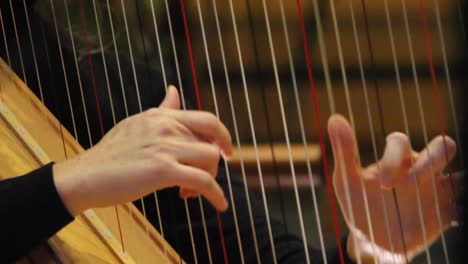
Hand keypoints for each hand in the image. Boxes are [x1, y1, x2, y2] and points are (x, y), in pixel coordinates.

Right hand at [53, 86, 232, 215]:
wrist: (84, 176)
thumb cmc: (110, 155)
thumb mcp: (136, 124)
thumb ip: (161, 111)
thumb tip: (175, 90)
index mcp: (161, 116)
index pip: (207, 119)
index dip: (223, 136)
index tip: (227, 151)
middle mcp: (166, 126)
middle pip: (211, 144)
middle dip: (212, 165)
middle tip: (202, 180)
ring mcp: (165, 147)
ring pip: (211, 160)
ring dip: (209, 180)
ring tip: (188, 192)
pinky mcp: (163, 170)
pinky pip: (204, 181)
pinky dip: (217, 194)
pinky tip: (220, 205)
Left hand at [328, 114, 457, 261]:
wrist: (370, 239)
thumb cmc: (359, 204)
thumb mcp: (347, 180)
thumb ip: (344, 150)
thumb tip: (334, 117)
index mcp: (397, 159)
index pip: (401, 142)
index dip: (393, 156)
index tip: (381, 182)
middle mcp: (420, 168)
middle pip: (440, 147)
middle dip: (427, 162)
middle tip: (408, 184)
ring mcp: (436, 190)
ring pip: (458, 173)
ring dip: (452, 180)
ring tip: (435, 197)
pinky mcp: (447, 213)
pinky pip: (463, 202)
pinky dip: (462, 204)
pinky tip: (455, 213)